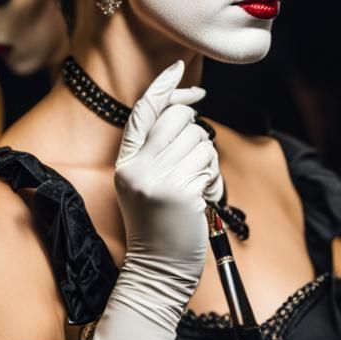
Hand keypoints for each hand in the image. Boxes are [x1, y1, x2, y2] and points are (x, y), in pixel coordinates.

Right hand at [89, 60, 220, 339]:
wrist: (159, 270)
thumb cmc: (160, 228)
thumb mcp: (147, 185)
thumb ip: (158, 151)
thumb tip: (188, 111)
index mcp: (125, 162)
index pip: (142, 111)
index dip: (163, 87)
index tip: (180, 69)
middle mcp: (137, 166)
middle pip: (178, 118)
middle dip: (197, 132)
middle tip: (195, 162)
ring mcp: (158, 177)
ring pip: (200, 140)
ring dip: (208, 162)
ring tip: (196, 189)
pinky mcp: (181, 191)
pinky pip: (210, 164)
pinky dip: (215, 180)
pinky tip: (204, 201)